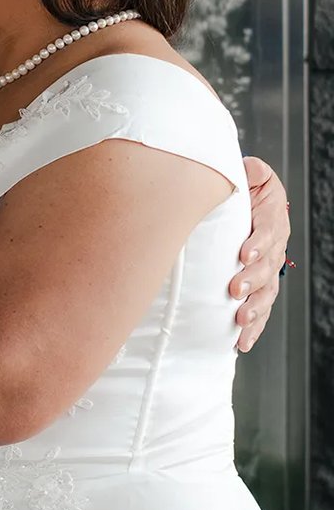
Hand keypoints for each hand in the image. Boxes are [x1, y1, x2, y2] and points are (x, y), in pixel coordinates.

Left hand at [230, 157, 290, 352]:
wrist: (244, 203)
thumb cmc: (244, 189)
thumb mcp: (250, 173)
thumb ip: (251, 170)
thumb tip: (248, 166)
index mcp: (271, 216)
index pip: (268, 229)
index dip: (259, 241)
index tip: (244, 253)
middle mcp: (274, 245)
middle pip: (268, 265)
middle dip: (252, 279)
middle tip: (234, 290)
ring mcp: (269, 269)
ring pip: (267, 291)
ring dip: (255, 307)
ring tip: (240, 320)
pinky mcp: (260, 287)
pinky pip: (261, 309)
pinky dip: (253, 327)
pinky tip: (242, 342)